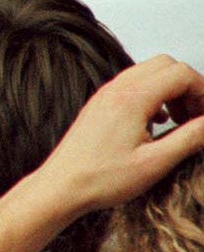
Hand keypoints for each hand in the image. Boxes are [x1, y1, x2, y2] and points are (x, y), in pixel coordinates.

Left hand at [32, 56, 203, 216]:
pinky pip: (133, 85)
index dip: (203, 91)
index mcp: (131, 99)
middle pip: (166, 65)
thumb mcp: (156, 162)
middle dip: (189, 86)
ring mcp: (105, 95)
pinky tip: (157, 123)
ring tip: (180, 121)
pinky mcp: (100, 104)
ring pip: (149, 73)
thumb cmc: (101, 179)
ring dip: (171, 90)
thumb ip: (190, 138)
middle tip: (197, 116)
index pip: (181, 73)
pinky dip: (153, 96)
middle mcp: (116, 90)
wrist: (61, 186)